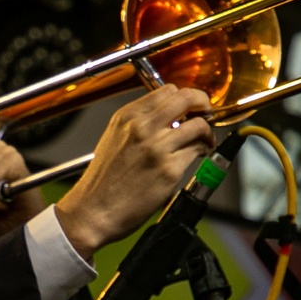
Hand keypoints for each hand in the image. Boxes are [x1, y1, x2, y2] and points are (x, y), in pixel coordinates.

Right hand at [55, 85, 215, 259]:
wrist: (93, 210)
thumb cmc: (103, 180)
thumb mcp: (114, 138)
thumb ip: (139, 123)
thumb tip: (170, 117)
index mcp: (127, 116)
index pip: (168, 89)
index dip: (185, 97)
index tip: (191, 107)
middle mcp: (142, 128)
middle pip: (187, 98)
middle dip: (204, 104)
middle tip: (206, 114)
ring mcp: (157, 148)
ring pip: (198, 125)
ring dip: (207, 132)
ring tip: (204, 141)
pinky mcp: (169, 169)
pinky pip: (197, 151)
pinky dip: (203, 151)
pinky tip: (198, 155)